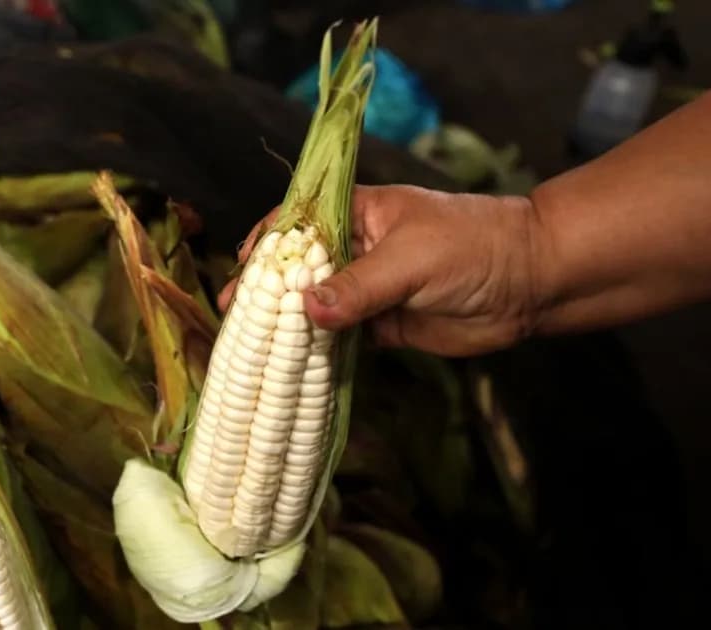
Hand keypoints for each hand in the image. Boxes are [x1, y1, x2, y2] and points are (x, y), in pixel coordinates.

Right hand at [218, 184, 543, 356]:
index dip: (266, 244)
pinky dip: (318, 351)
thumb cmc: (472, 247)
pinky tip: (293, 365)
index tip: (242, 270)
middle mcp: (355, 250)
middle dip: (268, 291)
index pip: (298, 223)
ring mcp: (368, 289)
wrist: (531, 283)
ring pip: (317, 307)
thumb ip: (358, 286)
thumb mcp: (410, 260)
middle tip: (237, 317)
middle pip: (299, 269)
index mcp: (357, 215)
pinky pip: (339, 338)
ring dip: (289, 325)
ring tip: (254, 346)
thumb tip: (306, 309)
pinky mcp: (382, 325)